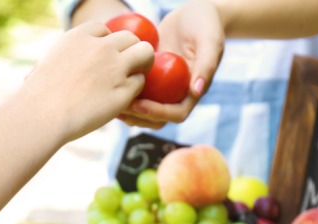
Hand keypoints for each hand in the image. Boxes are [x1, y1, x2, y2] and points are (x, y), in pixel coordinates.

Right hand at [21, 21, 153, 142]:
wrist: (43, 115)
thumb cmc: (39, 95)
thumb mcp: (49, 62)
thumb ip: (67, 56)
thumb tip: (68, 62)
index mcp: (80, 36)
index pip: (104, 29)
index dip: (107, 43)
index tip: (103, 57)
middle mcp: (101, 47)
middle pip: (130, 37)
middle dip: (130, 50)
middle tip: (126, 66)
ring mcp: (115, 68)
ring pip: (145, 53)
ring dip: (143, 64)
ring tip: (134, 77)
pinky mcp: (123, 91)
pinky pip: (140, 82)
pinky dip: (135, 89)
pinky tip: (124, 98)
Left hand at [118, 0, 224, 128]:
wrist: (195, 12)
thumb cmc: (205, 24)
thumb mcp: (209, 40)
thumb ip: (206, 64)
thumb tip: (196, 91)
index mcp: (193, 91)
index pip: (177, 114)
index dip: (158, 114)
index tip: (140, 105)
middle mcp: (177, 93)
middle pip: (158, 118)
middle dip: (139, 117)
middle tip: (120, 107)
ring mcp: (163, 87)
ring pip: (145, 109)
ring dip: (129, 111)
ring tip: (110, 103)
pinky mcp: (152, 76)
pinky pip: (137, 91)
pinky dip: (124, 91)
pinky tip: (109, 85)